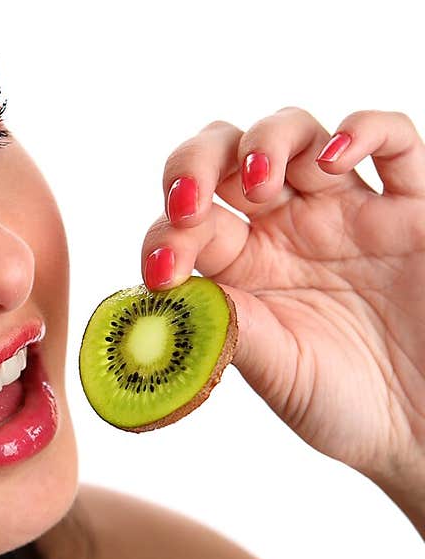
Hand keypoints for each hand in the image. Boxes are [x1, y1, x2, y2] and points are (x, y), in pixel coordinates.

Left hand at [141, 107, 424, 489]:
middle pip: (227, 154)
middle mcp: (288, 227)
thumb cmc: (346, 406)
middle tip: (189, 202)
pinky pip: (393, 140)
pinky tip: (335, 159)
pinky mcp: (412, 207)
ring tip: (261, 183)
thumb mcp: (277, 373)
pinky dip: (363, 129)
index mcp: (244, 265)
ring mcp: (348, 209)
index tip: (160, 272)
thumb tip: (172, 297)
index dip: (166, 234)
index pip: (189, 221)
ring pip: (296, 131)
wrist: (422, 429)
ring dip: (267, 141)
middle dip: (196, 162)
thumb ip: (231, 328)